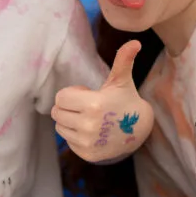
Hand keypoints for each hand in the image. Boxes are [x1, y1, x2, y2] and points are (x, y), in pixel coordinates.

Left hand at [52, 40, 153, 162]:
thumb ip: (123, 60)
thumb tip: (135, 42)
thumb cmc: (125, 100)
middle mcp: (88, 126)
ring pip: (60, 127)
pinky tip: (91, 131)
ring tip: (89, 118)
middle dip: (69, 107)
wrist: (139, 129)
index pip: (61, 98)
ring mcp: (88, 142)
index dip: (73, 94)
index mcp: (93, 104)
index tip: (88, 94)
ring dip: (70, 121)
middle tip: (87, 107)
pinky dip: (75, 135)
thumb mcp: (121, 80)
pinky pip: (67, 141)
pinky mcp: (87, 154)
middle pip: (57, 113)